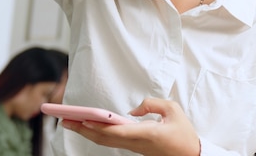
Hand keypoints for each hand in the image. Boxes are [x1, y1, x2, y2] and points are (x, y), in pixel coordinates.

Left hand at [62, 98, 199, 155]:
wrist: (191, 155)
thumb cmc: (183, 133)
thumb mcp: (173, 109)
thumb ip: (151, 104)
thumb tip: (132, 110)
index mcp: (147, 134)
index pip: (118, 131)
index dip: (100, 126)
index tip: (84, 120)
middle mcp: (137, 143)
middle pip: (105, 138)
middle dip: (83, 129)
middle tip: (64, 119)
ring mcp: (134, 148)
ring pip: (105, 141)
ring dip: (86, 133)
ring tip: (70, 122)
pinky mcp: (134, 148)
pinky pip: (111, 142)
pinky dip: (97, 134)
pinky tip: (88, 128)